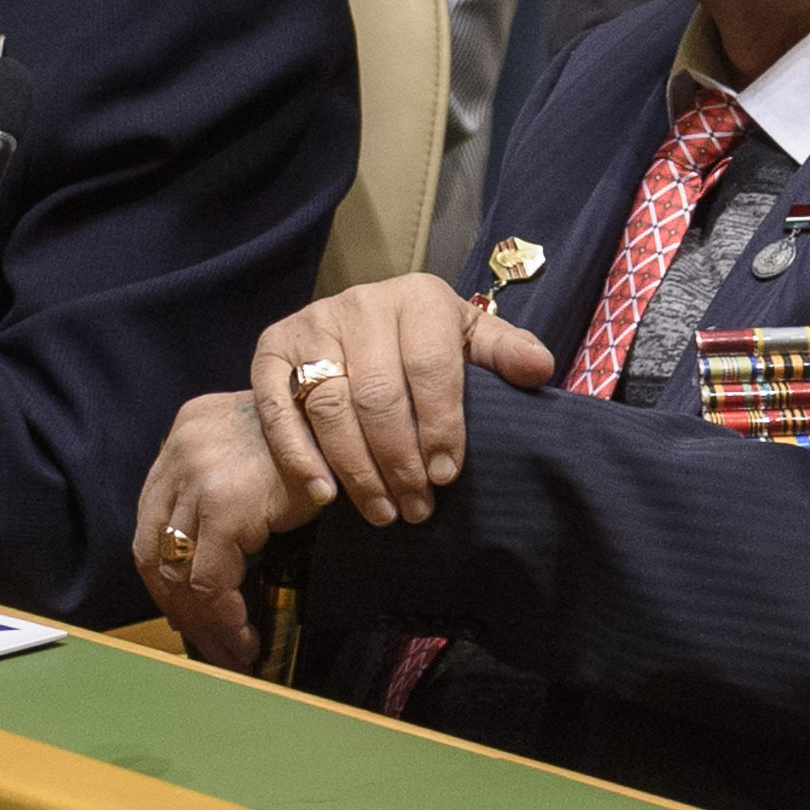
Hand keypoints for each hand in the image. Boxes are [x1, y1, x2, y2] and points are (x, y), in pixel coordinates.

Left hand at [133, 391, 311, 667]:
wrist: (361, 415)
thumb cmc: (328, 437)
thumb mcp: (265, 446)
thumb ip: (232, 481)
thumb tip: (221, 554)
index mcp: (187, 432)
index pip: (154, 520)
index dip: (166, 574)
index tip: (187, 610)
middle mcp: (181, 451)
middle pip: (154, 549)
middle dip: (177, 606)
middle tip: (206, 640)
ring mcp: (199, 476)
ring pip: (178, 572)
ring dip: (201, 622)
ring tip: (230, 650)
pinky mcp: (225, 504)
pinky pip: (210, 581)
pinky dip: (224, 619)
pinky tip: (246, 638)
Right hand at [243, 273, 526, 530]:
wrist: (357, 327)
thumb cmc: (425, 343)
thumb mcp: (468, 340)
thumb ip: (504, 352)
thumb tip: (539, 368)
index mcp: (418, 297)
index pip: (430, 366)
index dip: (440, 425)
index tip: (447, 475)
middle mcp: (360, 304)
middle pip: (377, 394)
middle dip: (399, 460)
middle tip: (417, 507)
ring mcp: (311, 325)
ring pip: (330, 407)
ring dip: (357, 469)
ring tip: (383, 511)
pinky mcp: (271, 350)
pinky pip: (278, 408)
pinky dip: (299, 455)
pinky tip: (324, 494)